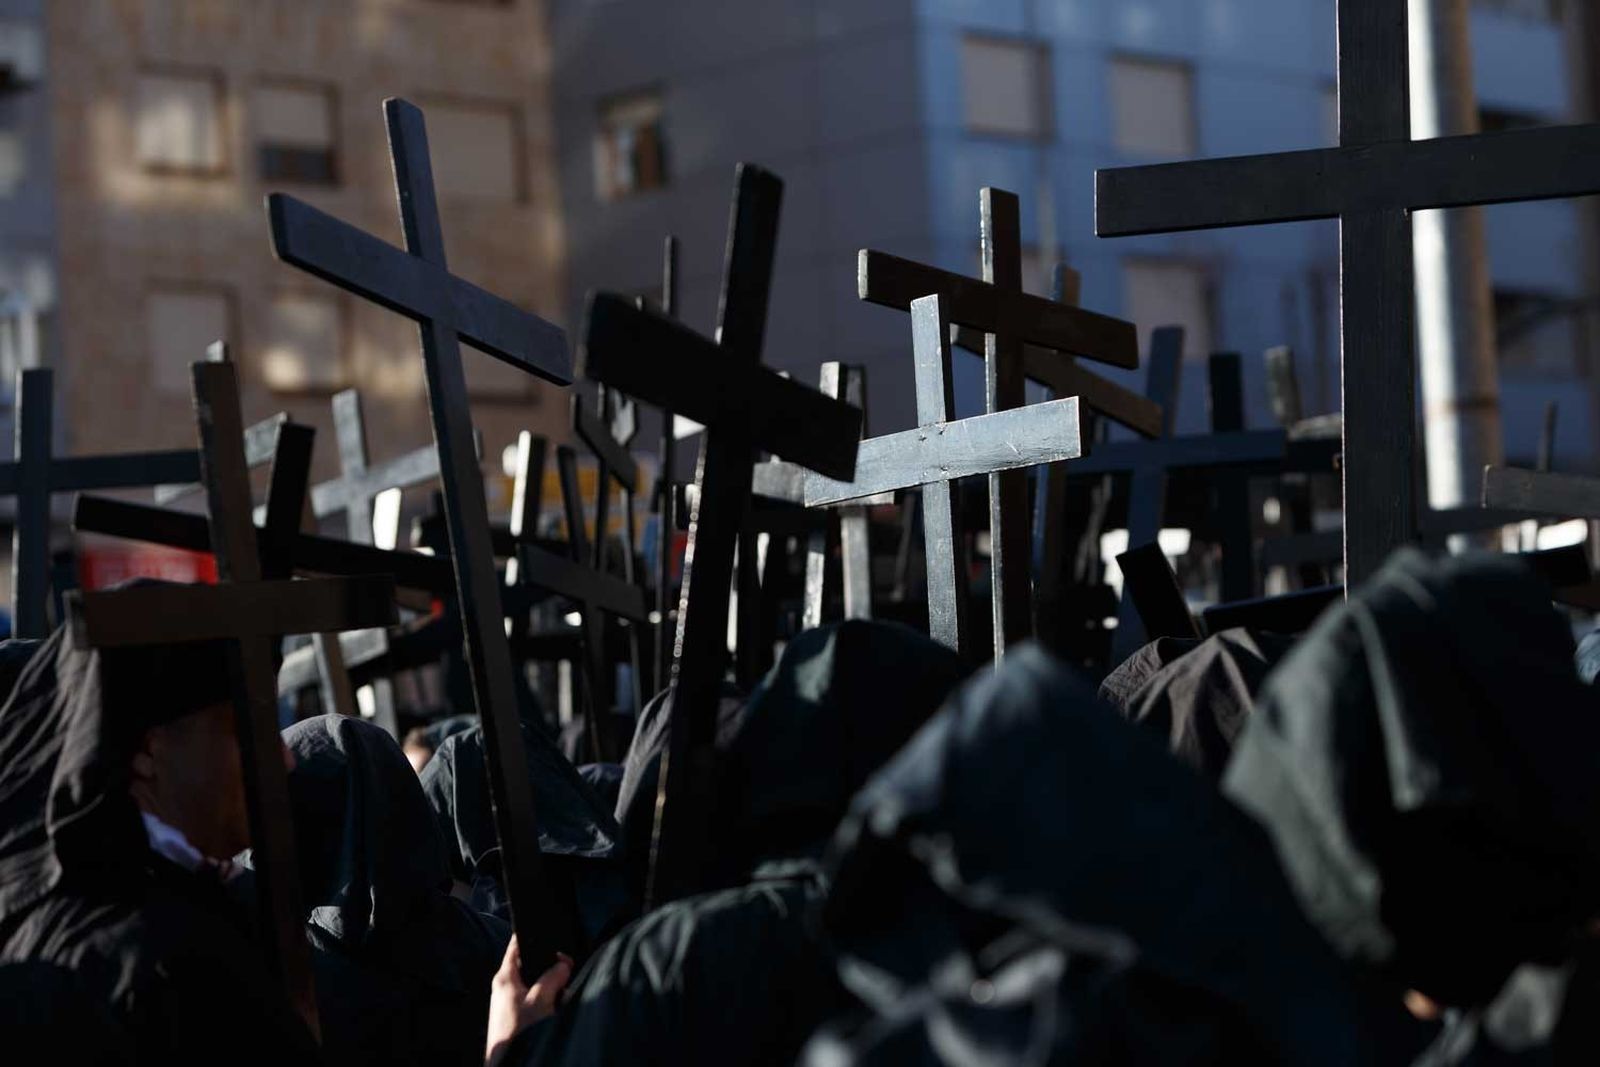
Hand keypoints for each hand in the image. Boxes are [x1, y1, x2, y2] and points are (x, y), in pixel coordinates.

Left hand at [485, 937, 572, 1066]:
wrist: (506, 1063)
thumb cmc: (518, 1032)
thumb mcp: (540, 1000)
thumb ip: (553, 978)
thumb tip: (564, 964)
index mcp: (505, 977)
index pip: (517, 945)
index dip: (534, 938)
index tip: (552, 936)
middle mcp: (506, 986)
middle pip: (532, 966)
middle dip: (551, 969)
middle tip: (566, 973)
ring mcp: (511, 1002)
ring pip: (538, 984)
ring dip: (552, 989)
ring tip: (562, 997)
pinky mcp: (517, 1016)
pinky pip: (537, 1000)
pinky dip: (548, 1002)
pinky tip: (556, 1010)